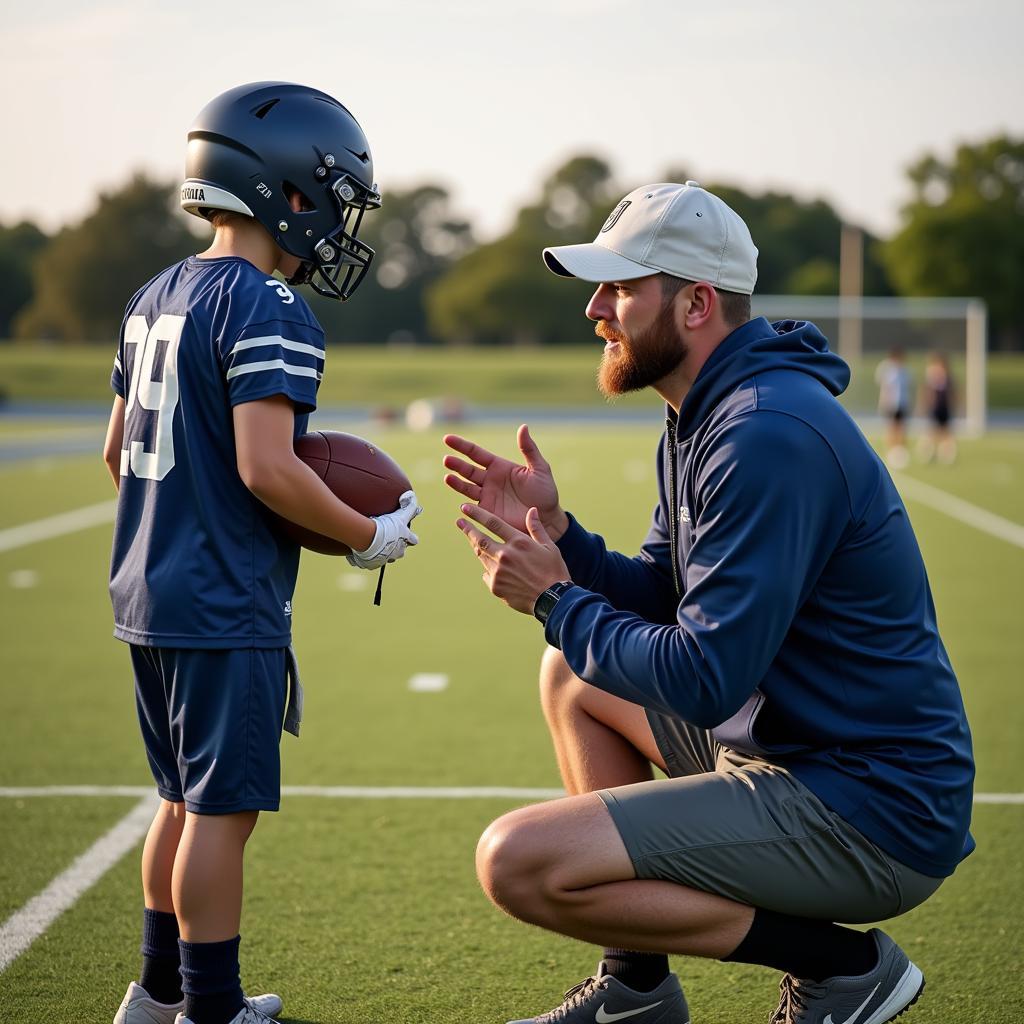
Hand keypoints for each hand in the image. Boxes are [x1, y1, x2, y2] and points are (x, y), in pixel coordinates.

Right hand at [347, 489, 421, 569]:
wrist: (368, 538)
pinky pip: (368, 562)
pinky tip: (359, 550)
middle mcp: (396, 553)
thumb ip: (409, 506)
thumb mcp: (400, 515)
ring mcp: (384, 560)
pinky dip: (365, 557)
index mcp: (403, 541)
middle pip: (399, 552)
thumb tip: (412, 495)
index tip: (407, 534)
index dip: (411, 537)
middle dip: (395, 547)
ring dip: (380, 552)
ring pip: (384, 557)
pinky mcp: (370, 564)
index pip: (414, 540)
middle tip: (386, 538)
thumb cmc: (385, 527)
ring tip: (372, 543)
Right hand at [444, 425, 567, 539]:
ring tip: (448, 477)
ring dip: (456, 482)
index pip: (476, 453)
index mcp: (499, 466)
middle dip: (456, 464)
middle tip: (447, 459)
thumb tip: (523, 427)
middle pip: (468, 470)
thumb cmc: (545, 492)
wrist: (547, 519)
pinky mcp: (487, 512)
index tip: (447, 439)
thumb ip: (529, 449)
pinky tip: (462, 503)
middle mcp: (490, 480)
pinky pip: (472, 507)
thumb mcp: (539, 468)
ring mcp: (487, 496)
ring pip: (467, 487)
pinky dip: (465, 505)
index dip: (462, 446)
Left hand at [457, 503, 570, 614]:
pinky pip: (486, 574)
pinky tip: (492, 569)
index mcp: (518, 542)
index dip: (477, 514)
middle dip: (468, 529)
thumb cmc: (554, 571)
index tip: (466, 509)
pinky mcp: (495, 586)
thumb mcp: (549, 546)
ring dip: (477, 548)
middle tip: (459, 522)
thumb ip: (536, 528)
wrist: (553, 600)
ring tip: (474, 542)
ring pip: (481, 556)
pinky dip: (488, 569)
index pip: (493, 523)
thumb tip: (531, 510)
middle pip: (480, 539)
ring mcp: (498, 572)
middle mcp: (505, 555)